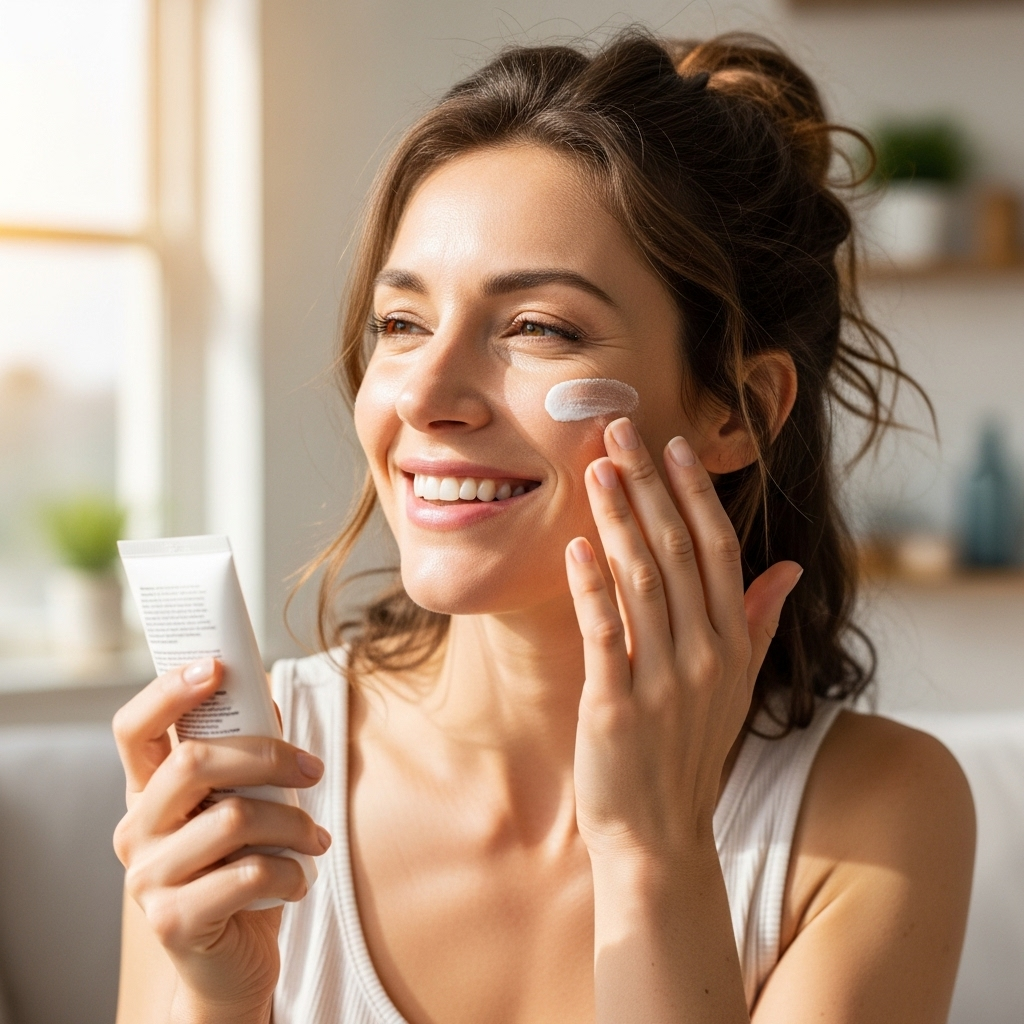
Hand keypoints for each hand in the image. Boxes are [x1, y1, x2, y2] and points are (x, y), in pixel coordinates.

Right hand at [111, 659, 331, 1013]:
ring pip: (232, 816)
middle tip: (313, 769)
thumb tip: (269, 703)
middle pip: (193, 761)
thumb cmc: (241, 873)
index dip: (168, 691)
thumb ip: (246, 758)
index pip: (135, 728)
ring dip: (292, 823)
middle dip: (267, 756)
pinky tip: (299, 880)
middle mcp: (137, 829)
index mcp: (149, 792)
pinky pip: (247, 874)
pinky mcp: (172, 921)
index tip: (217, 666)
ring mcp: (147, 878)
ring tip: (315, 838)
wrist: (231, 964)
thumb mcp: (244, 806)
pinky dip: (289, 872)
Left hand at [565, 418, 801, 861]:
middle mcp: (705, 655)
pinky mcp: (617, 706)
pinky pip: (603, 633)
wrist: (659, 837)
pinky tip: (575, 546)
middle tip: (619, 430)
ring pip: (641, 581)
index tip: (673, 445)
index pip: (718, 550)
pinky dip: (590, 587)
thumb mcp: (736, 688)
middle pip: (676, 551)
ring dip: (618, 520)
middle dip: (648, 485)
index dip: (694, 494)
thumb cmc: (690, 753)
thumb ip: (759, 624)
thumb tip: (788, 569)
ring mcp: (663, 681)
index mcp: (732, 645)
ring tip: (596, 470)